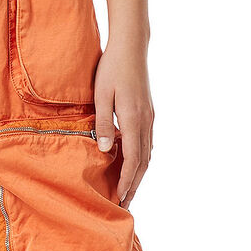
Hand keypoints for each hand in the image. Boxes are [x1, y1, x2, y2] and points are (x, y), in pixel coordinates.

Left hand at [93, 45, 153, 206]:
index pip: (133, 160)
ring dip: (139, 174)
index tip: (120, 199)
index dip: (127, 182)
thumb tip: (104, 151)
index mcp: (134, 119)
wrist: (131, 46)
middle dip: (135, 185)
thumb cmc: (112, 68)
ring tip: (128, 189)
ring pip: (147, 153)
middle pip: (144, 162)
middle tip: (125, 204)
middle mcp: (146, 121)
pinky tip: (132, 163)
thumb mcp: (101, 95)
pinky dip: (141, 158)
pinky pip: (147, 142)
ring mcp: (149, 117)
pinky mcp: (148, 112)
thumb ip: (102, 123)